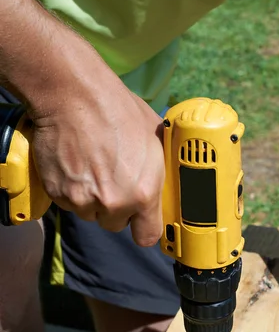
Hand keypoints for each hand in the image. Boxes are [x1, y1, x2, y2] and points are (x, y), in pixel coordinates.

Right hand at [30, 39, 164, 244]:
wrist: (75, 95)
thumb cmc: (117, 109)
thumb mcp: (155, 138)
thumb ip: (158, 168)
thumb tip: (166, 177)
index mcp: (144, 193)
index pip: (147, 236)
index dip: (143, 227)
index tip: (140, 221)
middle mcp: (114, 203)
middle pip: (116, 224)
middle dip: (115, 208)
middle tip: (113, 180)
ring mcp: (83, 200)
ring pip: (90, 213)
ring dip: (92, 199)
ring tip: (93, 167)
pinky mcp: (59, 193)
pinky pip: (69, 203)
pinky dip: (71, 189)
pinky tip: (76, 164)